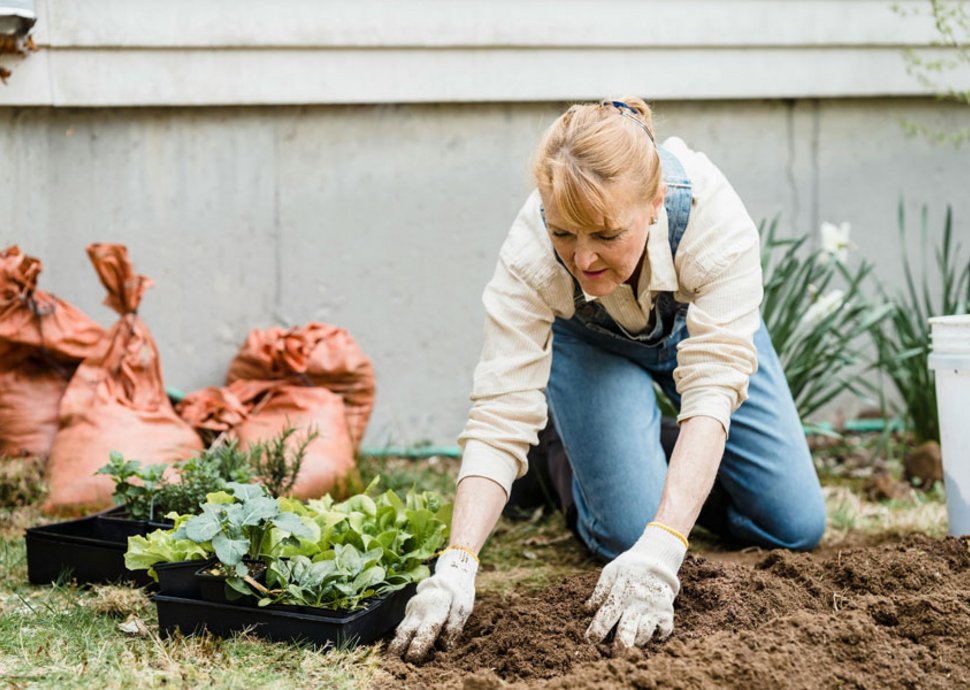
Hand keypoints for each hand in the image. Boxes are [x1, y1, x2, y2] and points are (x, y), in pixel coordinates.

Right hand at [388, 547, 477, 661]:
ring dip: (397, 645)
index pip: (424, 632)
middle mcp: (419, 610)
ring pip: (401, 630)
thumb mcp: (463, 608)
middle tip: (395, 664)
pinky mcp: (409, 611)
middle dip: (399, 649)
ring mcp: (411, 610)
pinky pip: (402, 626)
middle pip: (405, 632)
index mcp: (434, 610)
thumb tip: (445, 647)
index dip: (418, 647)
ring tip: (394, 660)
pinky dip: (400, 639)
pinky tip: (400, 650)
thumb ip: (454, 626)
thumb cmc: (458, 594)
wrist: (448, 576)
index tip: (413, 659)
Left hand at [585, 523, 686, 649]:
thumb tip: (587, 609)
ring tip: (630, 642)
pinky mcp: (667, 612)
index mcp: (621, 593)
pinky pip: (663, 632)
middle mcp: (637, 603)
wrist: (657, 559)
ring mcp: (653, 608)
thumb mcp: (611, 571)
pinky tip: (650, 634)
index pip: (606, 616)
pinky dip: (657, 637)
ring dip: (635, 641)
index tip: (590, 640)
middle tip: (614, 655)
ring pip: (644, 635)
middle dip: (619, 647)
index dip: (596, 631)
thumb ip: (600, 590)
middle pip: (627, 631)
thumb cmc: (629, 567)